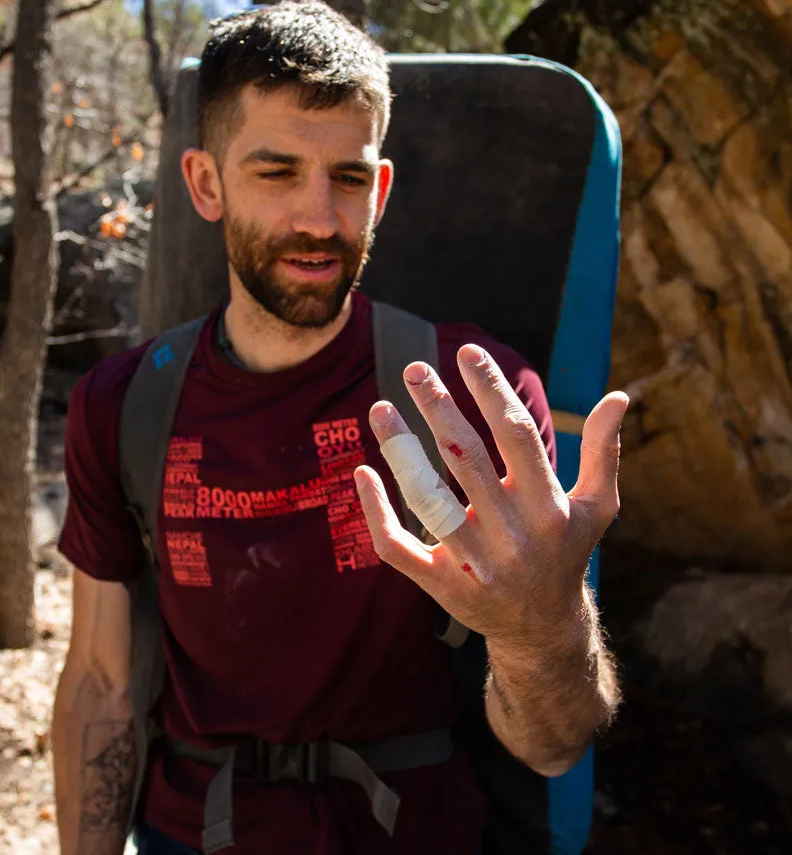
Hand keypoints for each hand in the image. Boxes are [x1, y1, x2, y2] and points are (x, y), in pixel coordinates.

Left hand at [354, 344, 628, 649]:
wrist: (541, 629)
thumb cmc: (566, 553)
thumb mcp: (596, 506)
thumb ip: (604, 451)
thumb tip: (618, 396)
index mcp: (548, 506)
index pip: (516, 434)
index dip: (491, 389)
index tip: (467, 352)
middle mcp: (511, 533)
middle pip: (467, 459)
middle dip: (439, 408)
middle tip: (414, 369)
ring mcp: (474, 562)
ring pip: (427, 500)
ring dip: (401, 451)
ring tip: (380, 408)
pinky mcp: (441, 585)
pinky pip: (399, 547)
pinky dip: (376, 511)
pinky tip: (362, 472)